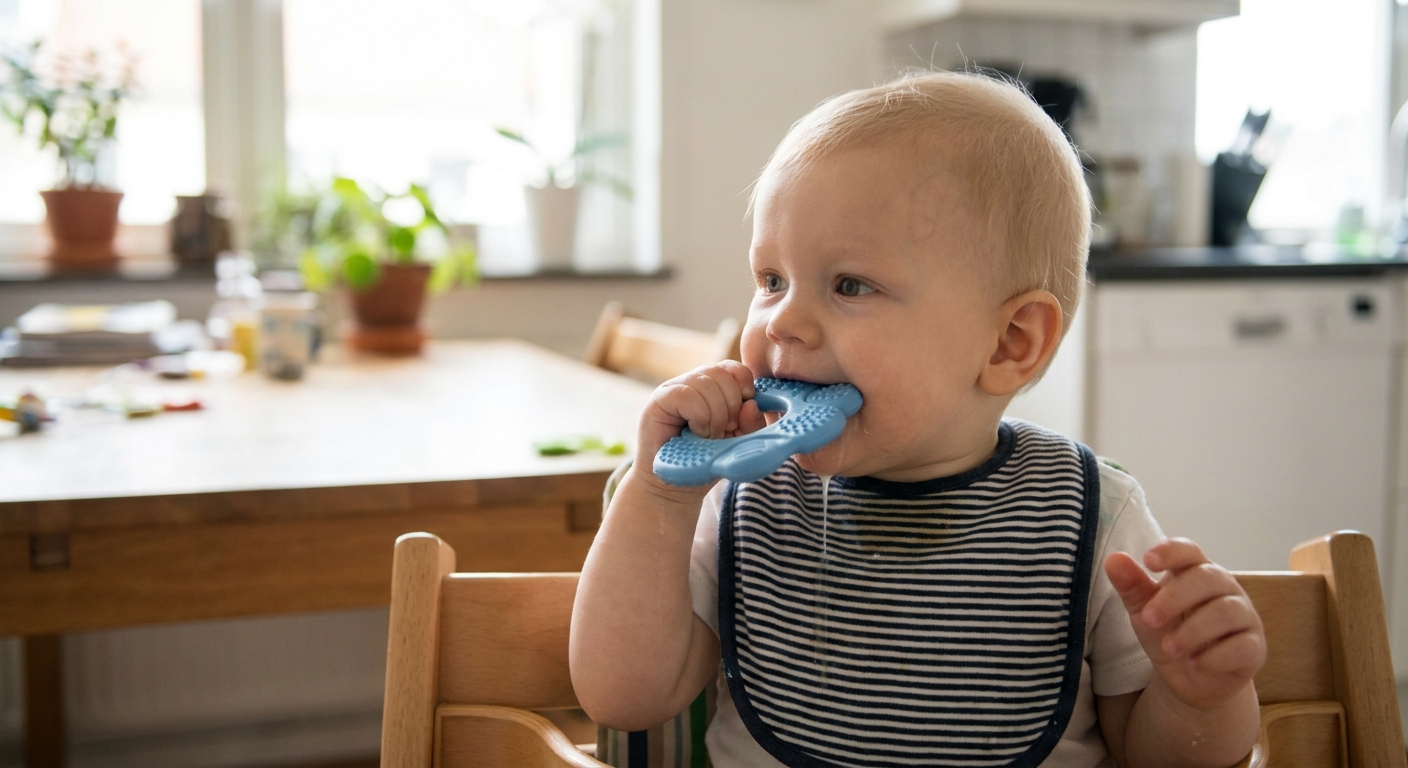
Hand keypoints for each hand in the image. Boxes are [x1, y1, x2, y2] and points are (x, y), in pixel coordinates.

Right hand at [634, 361, 767, 488]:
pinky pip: (686, 394)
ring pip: (705, 382)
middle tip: (725, 430)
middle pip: (721, 372)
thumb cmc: (707, 463)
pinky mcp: (659, 401)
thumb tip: (751, 404)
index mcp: (712, 387)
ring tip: (709, 436)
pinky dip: (699, 416)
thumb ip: (752, 424)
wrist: (675, 489)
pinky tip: (697, 432)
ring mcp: (673, 389)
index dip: (744, 384)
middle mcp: (692, 383)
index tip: (744, 410)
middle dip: (731, 404)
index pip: (733, 367)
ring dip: (715, 414)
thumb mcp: (740, 443)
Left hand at [1104, 539, 1265, 711]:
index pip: (1189, 551)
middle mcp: (1225, 589)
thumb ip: (1131, 586)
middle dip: (1175, 598)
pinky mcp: (1254, 649)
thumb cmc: (1168, 633)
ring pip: (1226, 611)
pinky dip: (1216, 656)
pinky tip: (1195, 663)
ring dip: (1193, 631)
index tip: (1148, 561)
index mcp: (1196, 572)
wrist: (1191, 680)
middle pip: (1208, 578)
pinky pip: (1242, 646)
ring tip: (1168, 648)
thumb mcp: (1144, 611)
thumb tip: (1113, 559)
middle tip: (1150, 620)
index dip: (1171, 552)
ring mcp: (1244, 617)